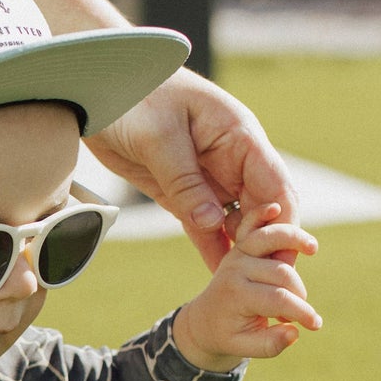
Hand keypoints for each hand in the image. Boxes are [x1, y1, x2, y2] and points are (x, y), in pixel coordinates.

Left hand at [87, 65, 297, 274]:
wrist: (97, 92)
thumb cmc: (134, 96)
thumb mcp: (159, 138)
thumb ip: (186, 181)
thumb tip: (213, 222)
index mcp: (239, 137)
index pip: (274, 184)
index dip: (282, 220)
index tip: (283, 254)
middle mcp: (232, 160)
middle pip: (263, 209)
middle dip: (269, 245)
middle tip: (272, 283)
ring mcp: (210, 178)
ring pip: (238, 222)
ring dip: (244, 252)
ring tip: (248, 288)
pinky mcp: (184, 194)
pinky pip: (206, 227)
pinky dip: (214, 249)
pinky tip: (220, 277)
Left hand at [171, 203, 320, 372]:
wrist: (204, 320)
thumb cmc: (227, 335)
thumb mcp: (244, 347)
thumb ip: (270, 344)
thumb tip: (295, 332)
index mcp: (236, 294)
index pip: (278, 299)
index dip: (301, 312)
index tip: (316, 325)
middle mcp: (236, 270)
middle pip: (282, 272)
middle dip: (300, 292)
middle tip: (303, 310)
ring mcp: (238, 254)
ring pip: (271, 239)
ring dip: (293, 240)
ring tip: (312, 249)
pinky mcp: (242, 245)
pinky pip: (251, 224)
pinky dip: (262, 214)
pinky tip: (276, 207)